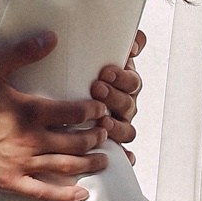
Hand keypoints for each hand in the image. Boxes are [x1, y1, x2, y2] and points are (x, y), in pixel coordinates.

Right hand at [0, 32, 108, 200]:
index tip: (101, 110)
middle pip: (75, 141)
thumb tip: (52, 38)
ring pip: (66, 166)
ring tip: (104, 159)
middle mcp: (32, 140)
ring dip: (89, 163)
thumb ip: (22, 52)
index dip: (92, 111)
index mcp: (30, 112)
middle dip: (95, 137)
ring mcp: (22, 164)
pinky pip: (44, 192)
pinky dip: (66, 195)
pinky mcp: (10, 182)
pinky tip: (82, 194)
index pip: (73, 112)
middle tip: (105, 132)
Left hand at [90, 30, 144, 162]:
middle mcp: (125, 106)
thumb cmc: (86, 71)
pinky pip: (124, 153)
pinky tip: (126, 159)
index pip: (132, 82)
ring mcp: (119, 125)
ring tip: (102, 121)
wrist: (65, 91)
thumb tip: (136, 41)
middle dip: (114, 97)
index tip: (106, 72)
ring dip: (117, 126)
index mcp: (125, 84)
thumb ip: (121, 42)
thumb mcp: (99, 53)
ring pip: (127, 130)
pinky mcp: (110, 144)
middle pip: (128, 104)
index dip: (122, 78)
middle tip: (96, 88)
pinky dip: (127, 157)